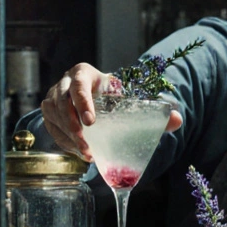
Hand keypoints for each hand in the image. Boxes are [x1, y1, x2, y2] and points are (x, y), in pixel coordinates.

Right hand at [40, 63, 182, 161]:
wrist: (96, 99)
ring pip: (53, 116)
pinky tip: (79, 152)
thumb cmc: (114, 98)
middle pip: (61, 103)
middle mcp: (65, 83)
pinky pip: (52, 128)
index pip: (78, 85)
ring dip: (68, 137)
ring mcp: (53, 97)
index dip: (82, 103)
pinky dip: (64, 142)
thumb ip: (153, 110)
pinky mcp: (49, 114)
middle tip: (88, 146)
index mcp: (84, 73)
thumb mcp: (130, 99)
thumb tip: (177, 120)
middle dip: (73, 127)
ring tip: (87, 153)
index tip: (91, 123)